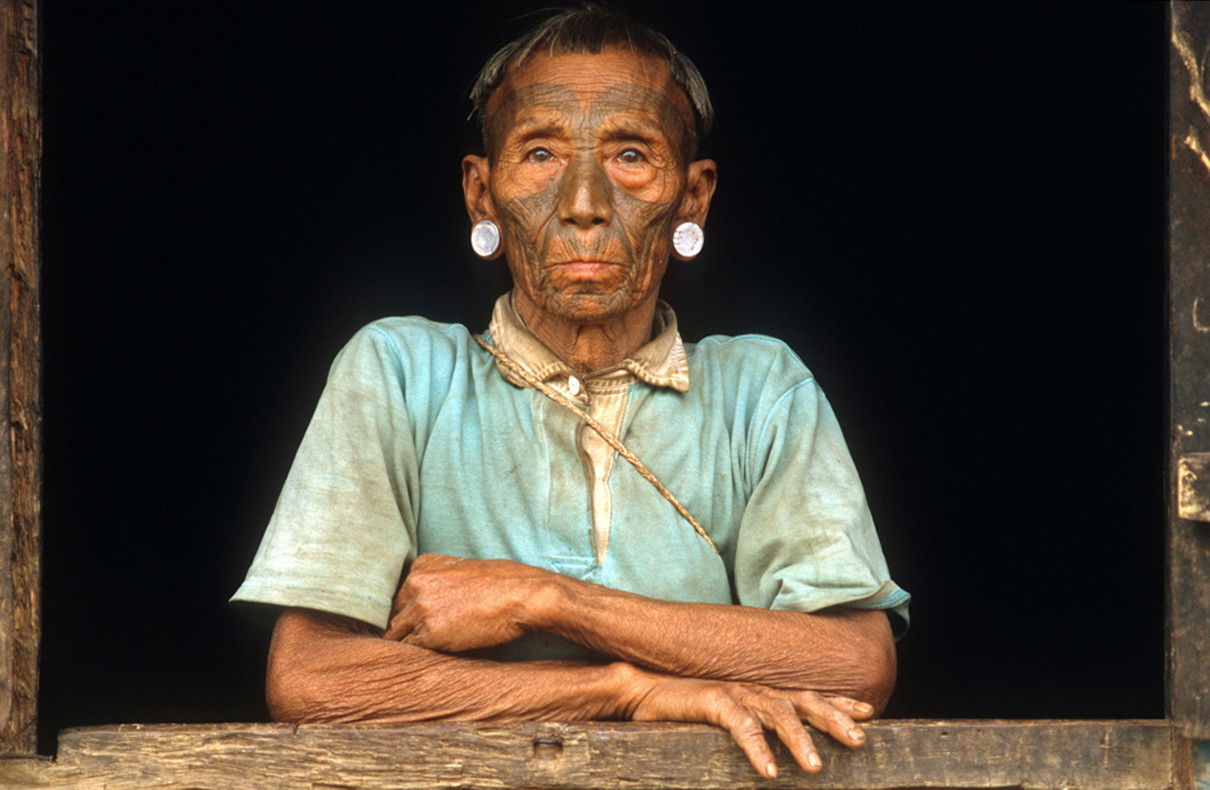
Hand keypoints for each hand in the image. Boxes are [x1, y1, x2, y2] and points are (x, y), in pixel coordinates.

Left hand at [384, 554, 555, 651]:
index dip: (408, 613)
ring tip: (418, 658)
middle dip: (404, 630)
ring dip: (407, 647)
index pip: (400, 595)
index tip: (416, 625)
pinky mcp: (429, 633)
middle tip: (416, 645)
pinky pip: (409, 651)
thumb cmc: (505, 585)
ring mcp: (420, 607)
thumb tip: (433, 605)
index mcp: (423, 565)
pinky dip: (416, 658)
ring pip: (396, 635)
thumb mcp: (465, 571)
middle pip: (394, 614)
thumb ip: (441, 583)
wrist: (523, 596)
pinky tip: (426, 662)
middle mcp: (416, 582)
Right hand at [623, 667, 873, 778]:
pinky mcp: (713, 701)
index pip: (809, 696)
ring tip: (815, 767)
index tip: (869, 713)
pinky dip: (757, 748)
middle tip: (860, 740)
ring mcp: (736, 692)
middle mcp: (755, 689)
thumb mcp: (730, 715)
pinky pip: (741, 726)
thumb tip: (781, 747)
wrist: (642, 689)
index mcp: (763, 692)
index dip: (839, 703)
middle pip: (805, 701)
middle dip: (835, 719)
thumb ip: (757, 722)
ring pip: (779, 714)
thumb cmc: (686, 708)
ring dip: (800, 740)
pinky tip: (769, 770)